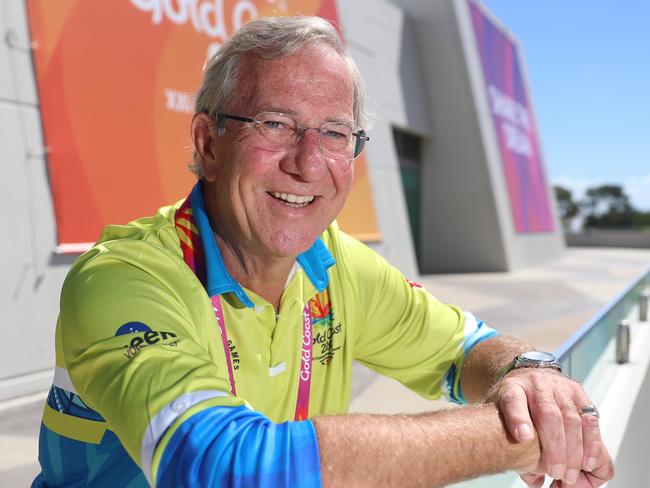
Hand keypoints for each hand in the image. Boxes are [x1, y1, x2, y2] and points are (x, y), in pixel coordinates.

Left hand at [489, 369, 613, 485]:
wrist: (529, 379)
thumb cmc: (516, 404)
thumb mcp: (503, 419)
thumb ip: (515, 447)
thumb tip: (534, 479)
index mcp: (512, 387)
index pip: (513, 400)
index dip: (518, 418)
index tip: (522, 437)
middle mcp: (537, 383)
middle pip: (549, 415)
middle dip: (555, 449)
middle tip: (555, 472)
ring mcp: (560, 387)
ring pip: (573, 419)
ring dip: (575, 451)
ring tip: (570, 475)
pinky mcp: (579, 394)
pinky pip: (591, 420)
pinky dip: (592, 444)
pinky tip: (588, 462)